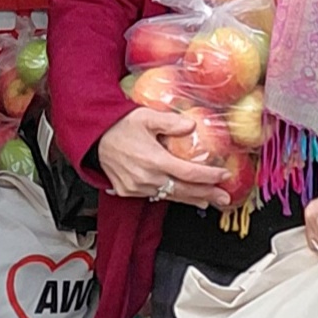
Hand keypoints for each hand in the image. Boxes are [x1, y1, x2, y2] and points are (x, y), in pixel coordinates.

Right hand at [96, 108, 232, 208]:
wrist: (93, 137)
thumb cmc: (119, 125)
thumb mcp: (146, 116)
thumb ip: (171, 122)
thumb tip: (192, 125)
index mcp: (154, 159)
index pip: (189, 173)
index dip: (209, 176)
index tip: (223, 176)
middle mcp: (146, 177)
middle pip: (184, 191)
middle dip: (207, 195)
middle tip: (224, 198)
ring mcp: (137, 187)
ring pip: (170, 197)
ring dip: (191, 199)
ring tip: (208, 201)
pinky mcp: (128, 191)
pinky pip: (154, 196)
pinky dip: (170, 196)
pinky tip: (181, 196)